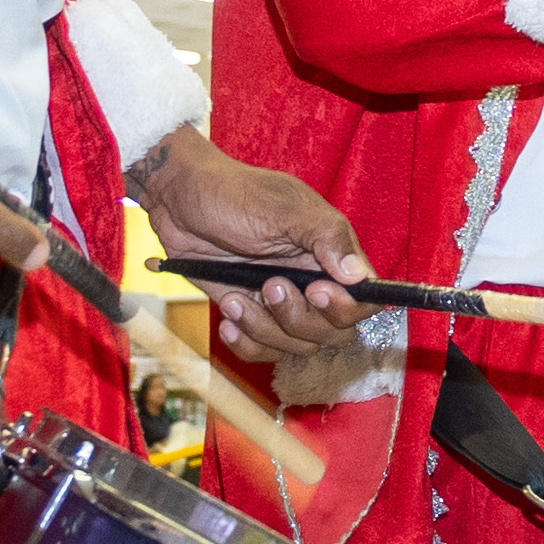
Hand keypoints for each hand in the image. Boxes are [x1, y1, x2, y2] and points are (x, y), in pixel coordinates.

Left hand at [126, 133, 370, 366]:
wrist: (178, 200)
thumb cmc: (233, 193)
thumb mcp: (282, 209)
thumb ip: (327, 237)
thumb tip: (359, 275)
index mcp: (330, 254)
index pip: (365, 298)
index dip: (347, 307)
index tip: (315, 291)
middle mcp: (311, 282)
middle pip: (332, 332)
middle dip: (299, 319)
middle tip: (268, 286)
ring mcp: (281, 302)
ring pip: (295, 346)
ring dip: (264, 329)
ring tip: (234, 298)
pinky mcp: (251, 314)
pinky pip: (262, 350)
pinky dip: (245, 342)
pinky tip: (227, 316)